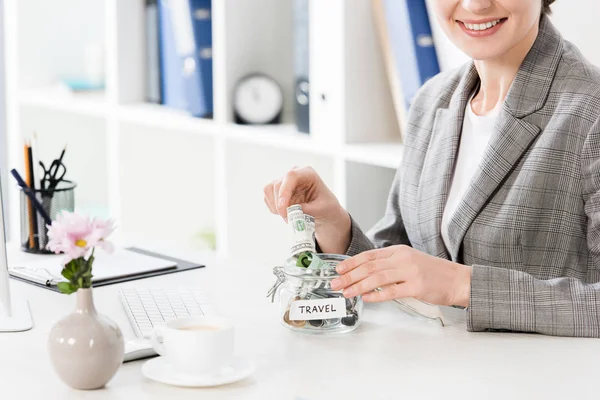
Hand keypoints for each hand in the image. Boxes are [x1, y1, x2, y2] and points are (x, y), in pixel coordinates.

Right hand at [263, 166, 350, 253]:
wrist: (323, 211)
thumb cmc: (326, 206)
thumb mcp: (322, 209)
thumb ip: (307, 209)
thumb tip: (292, 211)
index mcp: (308, 173)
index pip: (291, 176)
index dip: (284, 191)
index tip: (283, 207)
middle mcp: (294, 174)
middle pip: (278, 184)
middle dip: (280, 204)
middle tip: (288, 219)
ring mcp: (284, 181)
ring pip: (269, 190)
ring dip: (276, 207)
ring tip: (290, 217)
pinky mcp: (277, 190)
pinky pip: (268, 198)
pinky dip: (274, 209)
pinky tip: (286, 213)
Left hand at [330, 245, 471, 306]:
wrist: (457, 279)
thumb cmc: (432, 273)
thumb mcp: (408, 261)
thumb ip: (389, 264)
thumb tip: (365, 272)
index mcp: (398, 251)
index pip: (369, 256)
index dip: (351, 262)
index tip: (338, 269)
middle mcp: (402, 259)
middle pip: (370, 266)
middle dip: (349, 275)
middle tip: (335, 283)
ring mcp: (410, 272)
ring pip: (377, 278)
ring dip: (358, 285)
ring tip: (346, 292)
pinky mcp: (417, 286)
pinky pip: (392, 291)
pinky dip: (376, 295)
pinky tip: (366, 298)